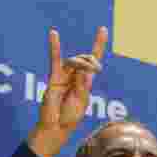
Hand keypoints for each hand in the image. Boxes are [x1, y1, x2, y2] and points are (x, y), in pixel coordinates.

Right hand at [27, 26, 108, 156]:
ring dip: (80, 63)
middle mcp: (76, 76)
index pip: (94, 60)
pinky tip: (53, 33)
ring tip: (81, 74)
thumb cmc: (70, 117)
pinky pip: (54, 59)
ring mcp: (65, 75)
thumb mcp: (81, 101)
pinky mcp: (54, 77)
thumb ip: (82, 85)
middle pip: (85, 59)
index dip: (98, 44)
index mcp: (86, 82)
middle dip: (91, 62)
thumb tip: (83, 69)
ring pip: (74, 61)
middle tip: (95, 69)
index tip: (103, 29)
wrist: (56, 126)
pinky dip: (54, 46)